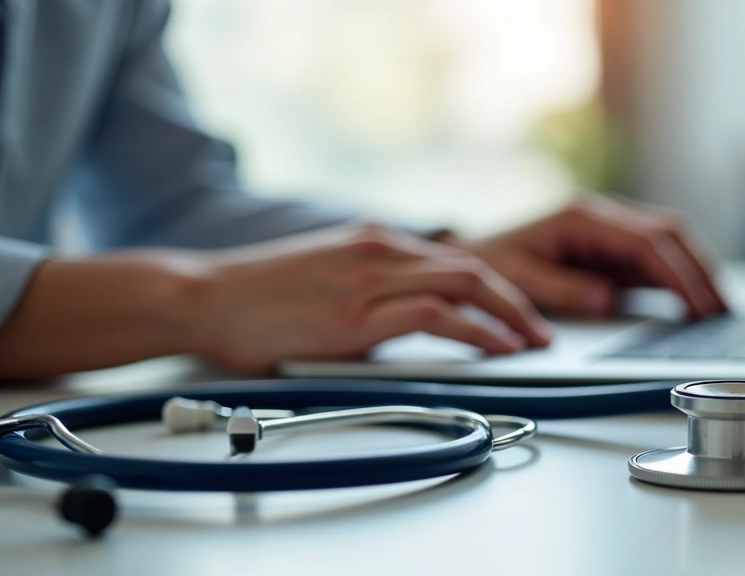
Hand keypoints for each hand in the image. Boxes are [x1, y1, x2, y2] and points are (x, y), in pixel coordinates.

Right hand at [192, 223, 552, 372]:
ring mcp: (367, 279)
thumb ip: (371, 295)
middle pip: (473, 267)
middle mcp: (378, 251)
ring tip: (532, 343)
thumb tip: (407, 325)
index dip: (499, 288)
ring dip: (509, 316)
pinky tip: (494, 348)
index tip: (520, 315)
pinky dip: (474, 331)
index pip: (456, 260)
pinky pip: (433, 316)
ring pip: (463, 284)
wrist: (202, 298)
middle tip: (542, 332)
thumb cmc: (256, 298)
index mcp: (374, 243)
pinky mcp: (353, 313)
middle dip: (518, 301)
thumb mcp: (326, 282)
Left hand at [452, 196, 727, 318]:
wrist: (471, 258)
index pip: (645, 242)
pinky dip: (679, 279)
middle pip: (668, 234)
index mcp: (582, 218)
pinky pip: (655, 259)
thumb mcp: (517, 280)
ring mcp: (610, 231)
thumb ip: (562, 289)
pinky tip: (695, 304)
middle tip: (723, 310)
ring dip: (696, 272)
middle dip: (700, 270)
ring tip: (719, 309)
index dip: (677, 274)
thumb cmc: (491, 265)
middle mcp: (602, 216)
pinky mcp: (611, 249)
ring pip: (669, 242)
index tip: (698, 304)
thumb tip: (607, 298)